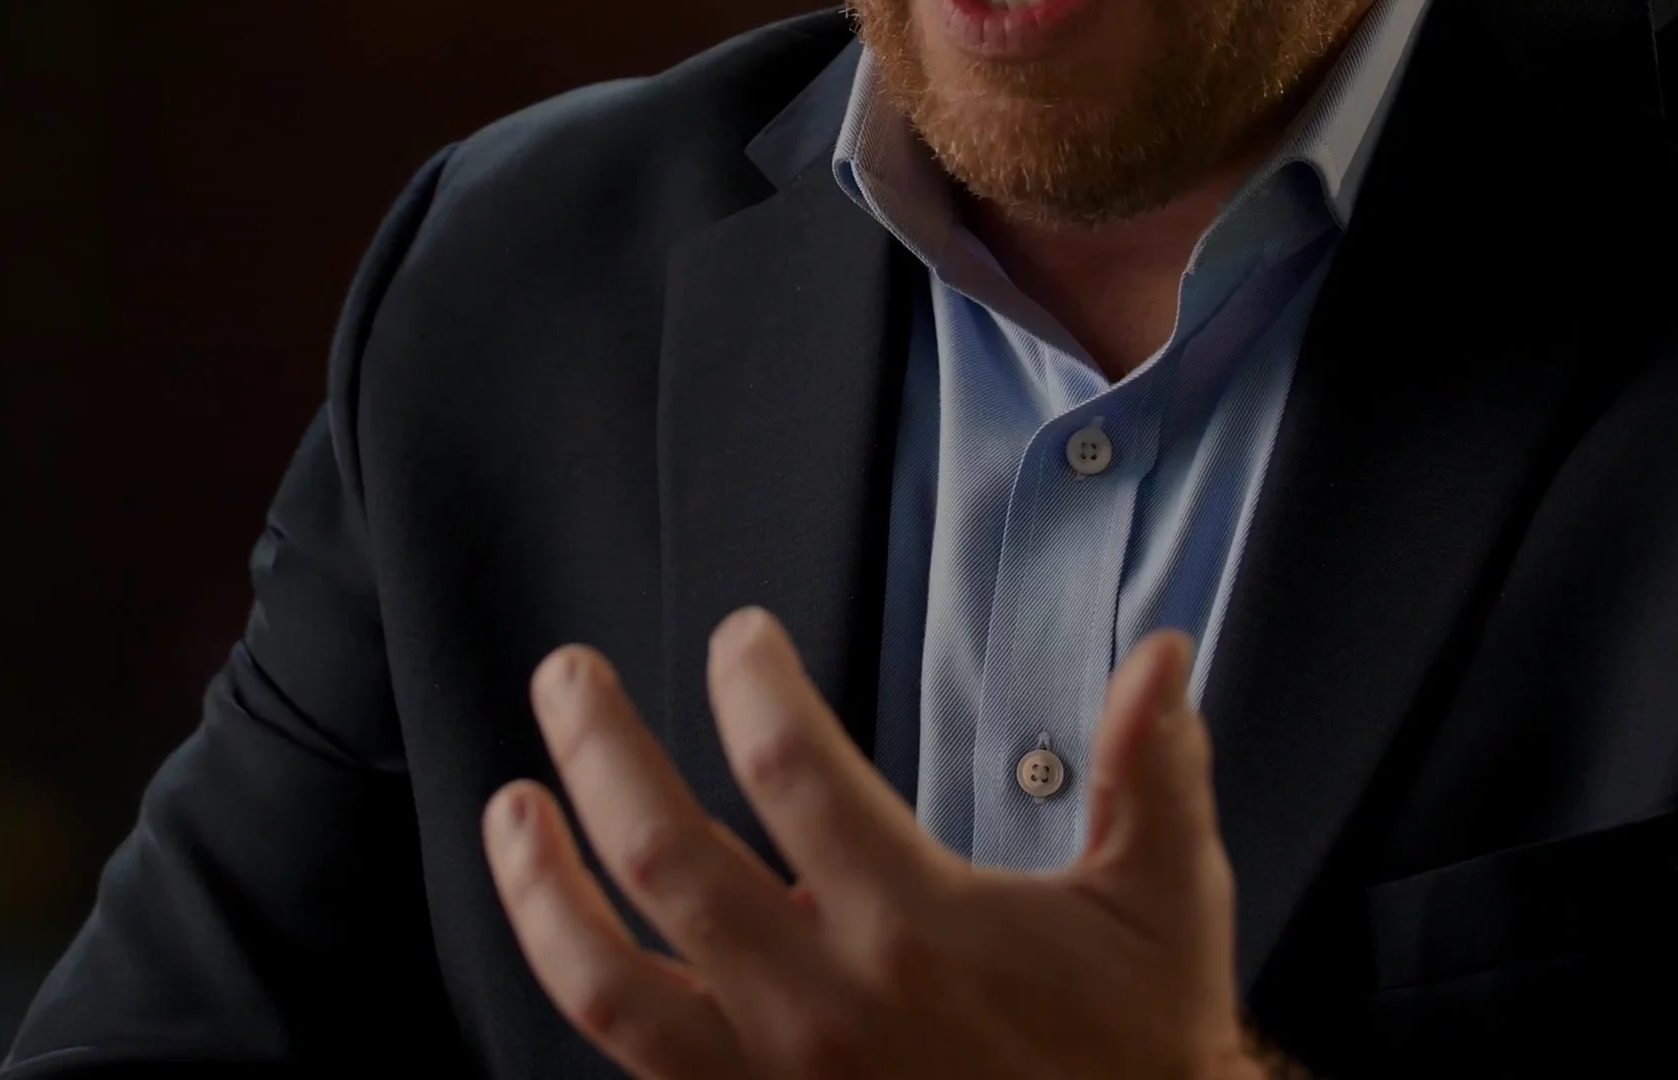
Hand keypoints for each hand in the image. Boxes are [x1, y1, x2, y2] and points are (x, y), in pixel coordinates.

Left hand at [483, 610, 1271, 1079]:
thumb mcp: (1167, 906)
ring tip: (510, 806)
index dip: (751, 683)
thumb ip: (1151, 773)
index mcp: (916, 927)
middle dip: (598, 748)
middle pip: (663, 854)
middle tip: (566, 676)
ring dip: (539, 882)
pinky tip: (554, 931)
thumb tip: (1161, 655)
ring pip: (608, 977)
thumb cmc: (1137, 1045)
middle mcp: (823, 1004)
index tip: (738, 639)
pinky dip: (576, 986)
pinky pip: (629, 1059)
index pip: (792, 768)